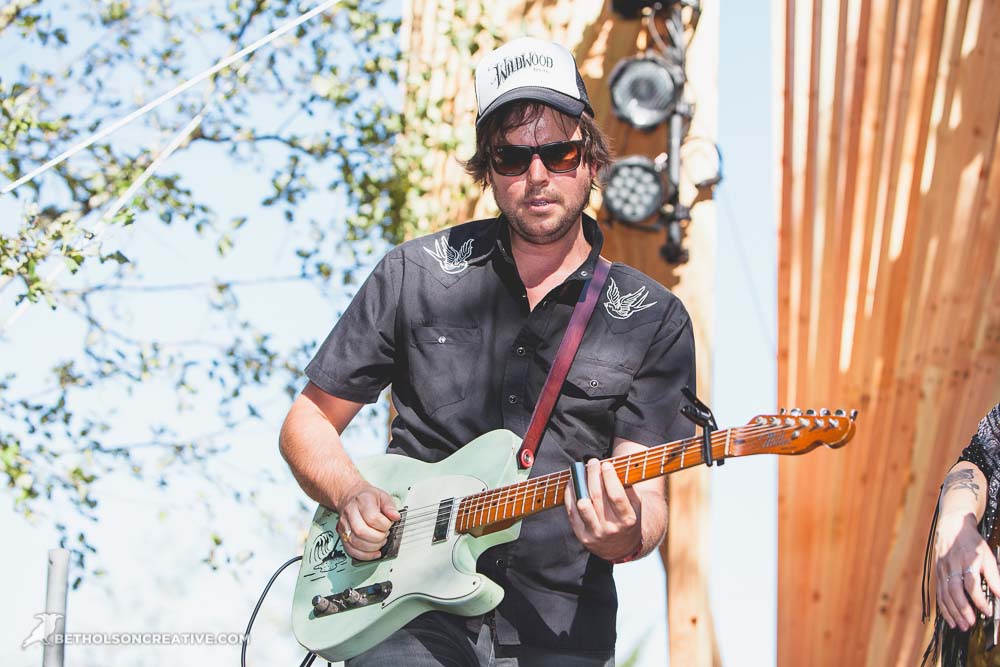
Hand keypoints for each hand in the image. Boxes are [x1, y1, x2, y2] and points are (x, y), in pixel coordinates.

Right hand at [335, 482, 400, 560]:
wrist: (351, 497)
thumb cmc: (367, 497)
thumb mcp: (382, 496)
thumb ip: (390, 507)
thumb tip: (395, 517)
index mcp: (362, 501)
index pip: (372, 518)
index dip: (384, 525)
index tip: (389, 525)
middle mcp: (350, 513)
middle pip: (361, 532)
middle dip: (378, 538)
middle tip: (385, 535)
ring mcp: (344, 525)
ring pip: (355, 543)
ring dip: (372, 547)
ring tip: (380, 542)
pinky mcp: (342, 535)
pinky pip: (350, 550)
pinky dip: (364, 555)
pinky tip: (373, 553)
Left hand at [563, 459, 642, 561]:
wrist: (621, 547)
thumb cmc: (628, 520)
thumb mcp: (636, 506)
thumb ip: (628, 488)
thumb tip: (612, 469)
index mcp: (627, 520)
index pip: (617, 496)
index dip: (610, 478)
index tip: (606, 464)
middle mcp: (611, 528)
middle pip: (597, 497)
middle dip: (593, 475)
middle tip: (592, 462)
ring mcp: (595, 533)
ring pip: (583, 504)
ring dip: (579, 484)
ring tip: (580, 472)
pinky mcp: (582, 535)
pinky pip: (572, 512)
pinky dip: (570, 495)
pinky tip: (572, 484)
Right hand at [934, 510, 999, 630]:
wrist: (951, 528)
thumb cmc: (971, 543)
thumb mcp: (987, 556)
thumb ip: (994, 576)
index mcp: (967, 560)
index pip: (971, 584)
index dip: (979, 600)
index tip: (988, 611)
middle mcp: (952, 566)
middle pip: (955, 591)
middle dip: (963, 609)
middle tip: (971, 623)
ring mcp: (942, 570)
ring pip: (945, 594)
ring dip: (952, 612)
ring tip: (962, 626)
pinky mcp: (937, 574)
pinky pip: (938, 594)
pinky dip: (943, 608)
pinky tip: (950, 619)